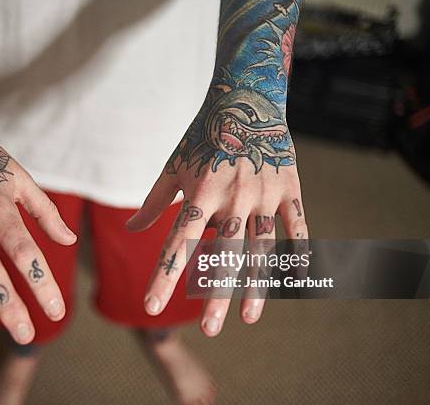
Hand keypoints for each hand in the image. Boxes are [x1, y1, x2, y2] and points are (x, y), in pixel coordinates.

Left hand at [127, 85, 307, 336]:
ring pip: (261, 248)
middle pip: (223, 254)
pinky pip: (297, 225)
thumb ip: (154, 203)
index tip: (150, 306)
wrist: (246, 99)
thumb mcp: (173, 168)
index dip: (164, 276)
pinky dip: (298, 250)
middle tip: (209, 330)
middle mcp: (233, 198)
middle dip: (215, 294)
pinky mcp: (289, 189)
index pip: (178, 244)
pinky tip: (297, 278)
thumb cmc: (203, 137)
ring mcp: (265, 195)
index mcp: (200, 194)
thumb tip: (131, 230)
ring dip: (255, 285)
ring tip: (248, 318)